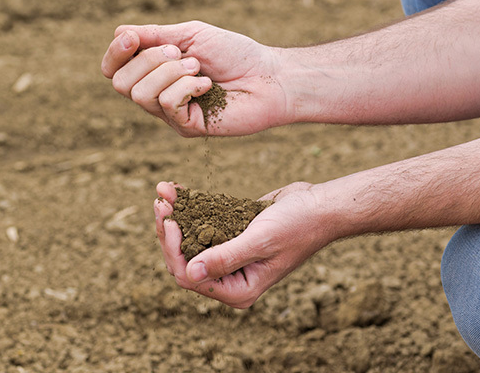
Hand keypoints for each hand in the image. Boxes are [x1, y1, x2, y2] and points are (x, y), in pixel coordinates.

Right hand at [102, 21, 290, 136]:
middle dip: (150, 60)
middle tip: (183, 54)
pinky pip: (167, 103)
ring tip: (198, 68)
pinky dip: (187, 86)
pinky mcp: (186, 127)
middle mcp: (157, 95)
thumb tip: (120, 35)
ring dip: (171, 72)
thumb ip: (155, 35)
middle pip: (121, 83)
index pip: (113, 70)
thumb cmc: (235, 54)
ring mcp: (171, 114)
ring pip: (141, 94)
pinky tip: (207, 85)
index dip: (114, 53)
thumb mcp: (191, 35)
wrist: (268, 77)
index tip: (132, 39)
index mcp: (154, 72)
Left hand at [153, 181, 334, 307]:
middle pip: (183, 260)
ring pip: (189, 240)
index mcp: (238, 289)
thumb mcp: (260, 242)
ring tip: (163, 191)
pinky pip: (202, 225)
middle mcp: (231, 277)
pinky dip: (188, 208)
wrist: (319, 206)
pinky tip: (175, 189)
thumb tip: (190, 273)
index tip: (170, 220)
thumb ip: (226, 258)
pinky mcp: (230, 235)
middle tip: (160, 202)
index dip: (173, 250)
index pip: (190, 277)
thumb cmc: (298, 226)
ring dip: (175, 216)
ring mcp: (229, 255)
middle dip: (169, 231)